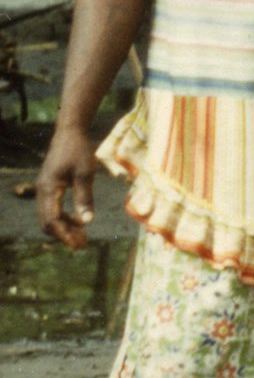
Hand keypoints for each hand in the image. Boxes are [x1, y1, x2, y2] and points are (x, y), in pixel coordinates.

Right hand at [35, 123, 100, 249]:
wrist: (70, 133)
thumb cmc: (79, 151)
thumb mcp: (85, 174)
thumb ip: (85, 198)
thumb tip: (87, 222)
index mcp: (48, 189)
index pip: (52, 220)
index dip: (64, 235)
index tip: (78, 244)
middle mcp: (42, 191)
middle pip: (47, 222)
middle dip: (63, 235)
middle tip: (82, 244)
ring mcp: (44, 189)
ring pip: (49, 217)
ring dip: (64, 228)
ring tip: (82, 236)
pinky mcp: (49, 187)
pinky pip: (52, 209)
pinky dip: (64, 218)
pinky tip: (79, 221)